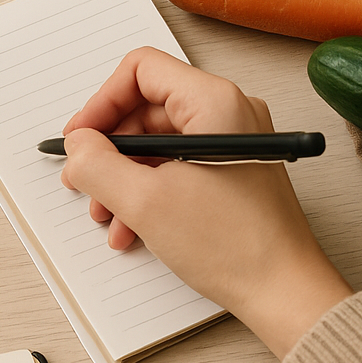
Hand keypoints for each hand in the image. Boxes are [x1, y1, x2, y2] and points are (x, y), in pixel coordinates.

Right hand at [60, 48, 352, 358]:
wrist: (283, 291)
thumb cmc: (235, 246)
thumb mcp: (143, 202)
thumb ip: (97, 165)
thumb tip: (78, 146)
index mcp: (214, 102)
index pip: (141, 71)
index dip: (101, 103)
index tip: (82, 139)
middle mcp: (229, 113)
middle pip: (147, 109)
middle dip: (110, 150)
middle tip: (86, 180)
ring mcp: (234, 142)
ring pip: (159, 143)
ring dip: (125, 177)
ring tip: (109, 215)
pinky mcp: (234, 170)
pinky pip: (179, 165)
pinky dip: (149, 191)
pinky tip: (133, 227)